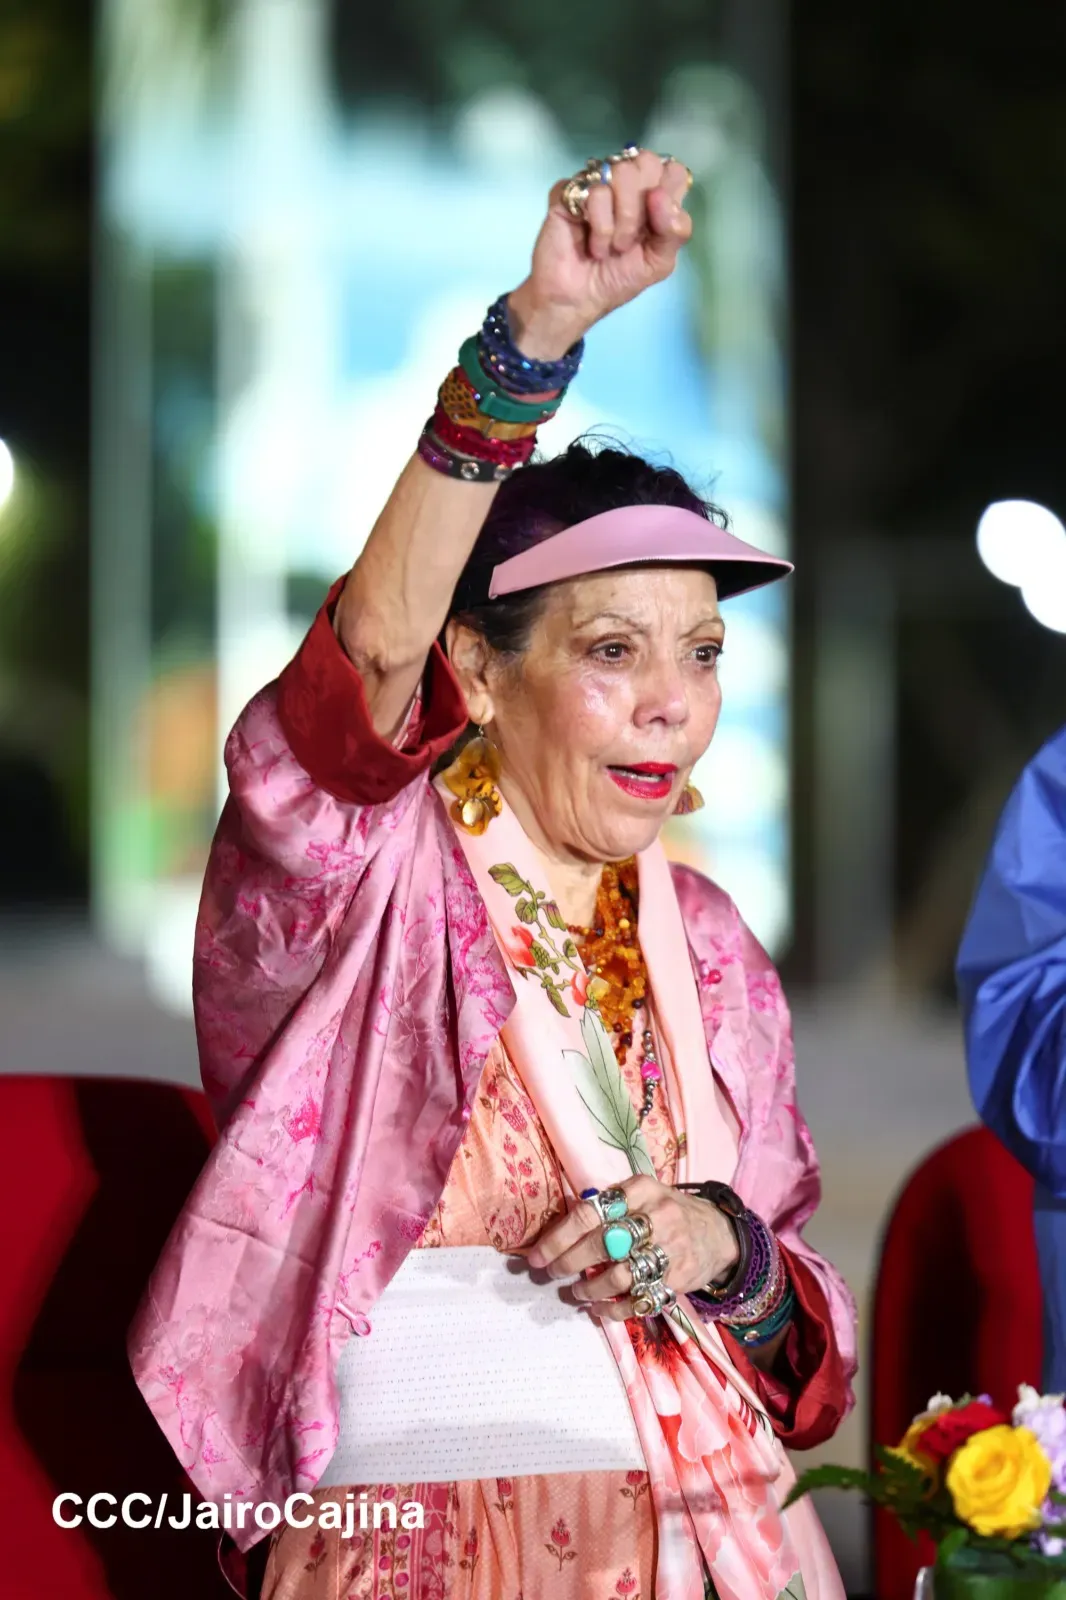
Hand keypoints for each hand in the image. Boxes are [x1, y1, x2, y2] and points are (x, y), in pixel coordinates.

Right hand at [507, 151, 693, 360]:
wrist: (577, 300)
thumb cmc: (617, 280)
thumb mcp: (659, 263)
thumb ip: (675, 231)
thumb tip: (659, 196)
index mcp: (652, 197)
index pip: (672, 170)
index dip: (668, 193)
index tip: (655, 224)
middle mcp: (626, 184)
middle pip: (647, 162)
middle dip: (641, 209)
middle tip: (628, 240)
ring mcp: (595, 183)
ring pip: (621, 172)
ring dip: (619, 221)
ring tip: (609, 247)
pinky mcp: (568, 191)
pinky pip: (593, 189)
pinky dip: (599, 223)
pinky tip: (591, 242)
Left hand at [523, 1174, 738, 1320]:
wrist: (720, 1234)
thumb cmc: (668, 1212)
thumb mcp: (643, 1194)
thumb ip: (608, 1205)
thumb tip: (560, 1226)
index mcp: (641, 1189)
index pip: (589, 1213)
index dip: (558, 1237)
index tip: (536, 1254)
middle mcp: (657, 1216)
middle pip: (600, 1243)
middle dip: (567, 1262)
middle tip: (550, 1272)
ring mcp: (670, 1249)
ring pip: (618, 1276)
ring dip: (589, 1289)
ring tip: (576, 1293)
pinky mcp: (678, 1280)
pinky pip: (638, 1300)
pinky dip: (613, 1310)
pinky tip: (598, 1309)